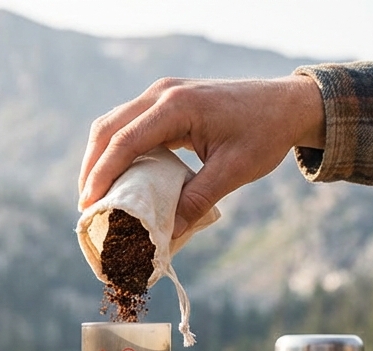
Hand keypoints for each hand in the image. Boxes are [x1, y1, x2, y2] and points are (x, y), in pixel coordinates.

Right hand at [78, 76, 324, 237]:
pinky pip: (131, 124)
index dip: (101, 174)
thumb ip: (196, 200)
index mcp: (177, 106)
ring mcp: (163, 93)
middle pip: (108, 127)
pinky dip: (119, 150)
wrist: (286, 104)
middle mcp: (162, 93)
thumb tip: (166, 234)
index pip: (124, 140)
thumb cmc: (264, 134)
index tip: (88, 205)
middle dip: (91, 167)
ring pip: (115, 123)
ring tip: (96, 195)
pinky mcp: (167, 100)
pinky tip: (119, 177)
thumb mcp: (233, 172)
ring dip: (101, 157)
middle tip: (86, 206)